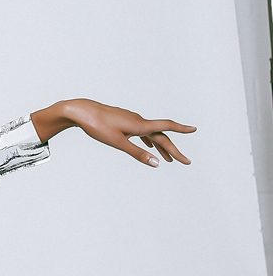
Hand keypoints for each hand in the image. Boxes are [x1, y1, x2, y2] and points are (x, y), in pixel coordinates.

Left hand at [62, 98, 195, 167]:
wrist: (80, 112)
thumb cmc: (98, 126)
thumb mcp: (118, 143)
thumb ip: (138, 153)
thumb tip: (156, 163)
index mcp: (140, 125)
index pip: (166, 127)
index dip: (181, 129)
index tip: (195, 129)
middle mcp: (138, 120)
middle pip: (161, 135)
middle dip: (173, 149)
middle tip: (184, 161)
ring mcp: (130, 119)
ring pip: (151, 133)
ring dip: (161, 146)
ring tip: (168, 159)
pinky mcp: (123, 120)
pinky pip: (141, 131)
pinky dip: (148, 140)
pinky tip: (148, 145)